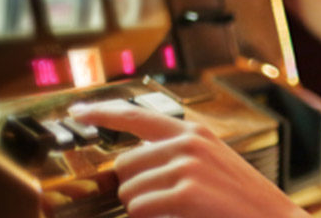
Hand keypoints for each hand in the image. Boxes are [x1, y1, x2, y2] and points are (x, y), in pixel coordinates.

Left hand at [69, 102, 307, 217]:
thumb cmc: (242, 199)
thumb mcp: (212, 164)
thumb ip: (176, 154)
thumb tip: (132, 160)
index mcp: (195, 132)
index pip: (137, 115)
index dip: (102, 113)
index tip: (79, 112)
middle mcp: (189, 143)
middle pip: (125, 164)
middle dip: (136, 187)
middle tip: (165, 201)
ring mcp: (187, 167)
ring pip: (129, 191)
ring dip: (145, 208)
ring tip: (179, 210)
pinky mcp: (185, 194)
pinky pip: (140, 209)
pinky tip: (179, 216)